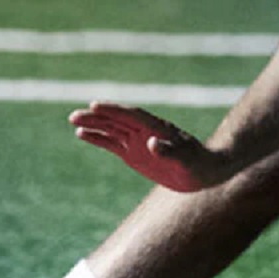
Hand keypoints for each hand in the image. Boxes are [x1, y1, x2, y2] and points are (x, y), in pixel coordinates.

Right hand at [67, 103, 224, 191]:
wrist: (205, 172)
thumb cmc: (199, 164)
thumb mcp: (186, 159)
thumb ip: (169, 151)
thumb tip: (152, 143)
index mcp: (156, 128)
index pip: (131, 115)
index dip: (114, 110)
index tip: (96, 105)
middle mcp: (144, 131)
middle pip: (117, 120)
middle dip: (97, 117)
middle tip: (75, 115)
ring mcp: (138, 141)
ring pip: (111, 130)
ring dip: (93, 125)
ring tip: (73, 122)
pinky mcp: (134, 154)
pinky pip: (112, 144)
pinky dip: (98, 139)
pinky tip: (82, 135)